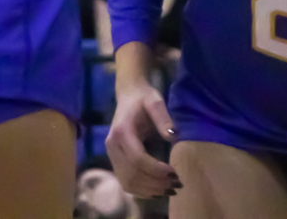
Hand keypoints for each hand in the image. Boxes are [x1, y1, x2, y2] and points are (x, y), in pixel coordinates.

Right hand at [106, 68, 179, 198]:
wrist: (128, 95)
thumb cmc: (143, 98)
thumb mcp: (155, 101)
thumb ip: (163, 117)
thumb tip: (172, 135)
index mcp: (121, 132)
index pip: (137, 159)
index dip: (155, 170)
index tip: (174, 172)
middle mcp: (112, 146)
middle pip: (131, 174)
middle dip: (154, 183)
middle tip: (175, 184)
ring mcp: (111, 155)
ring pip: (127, 182)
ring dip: (148, 190)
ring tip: (168, 189)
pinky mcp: (115, 161)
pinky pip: (125, 182)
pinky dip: (141, 190)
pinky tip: (157, 190)